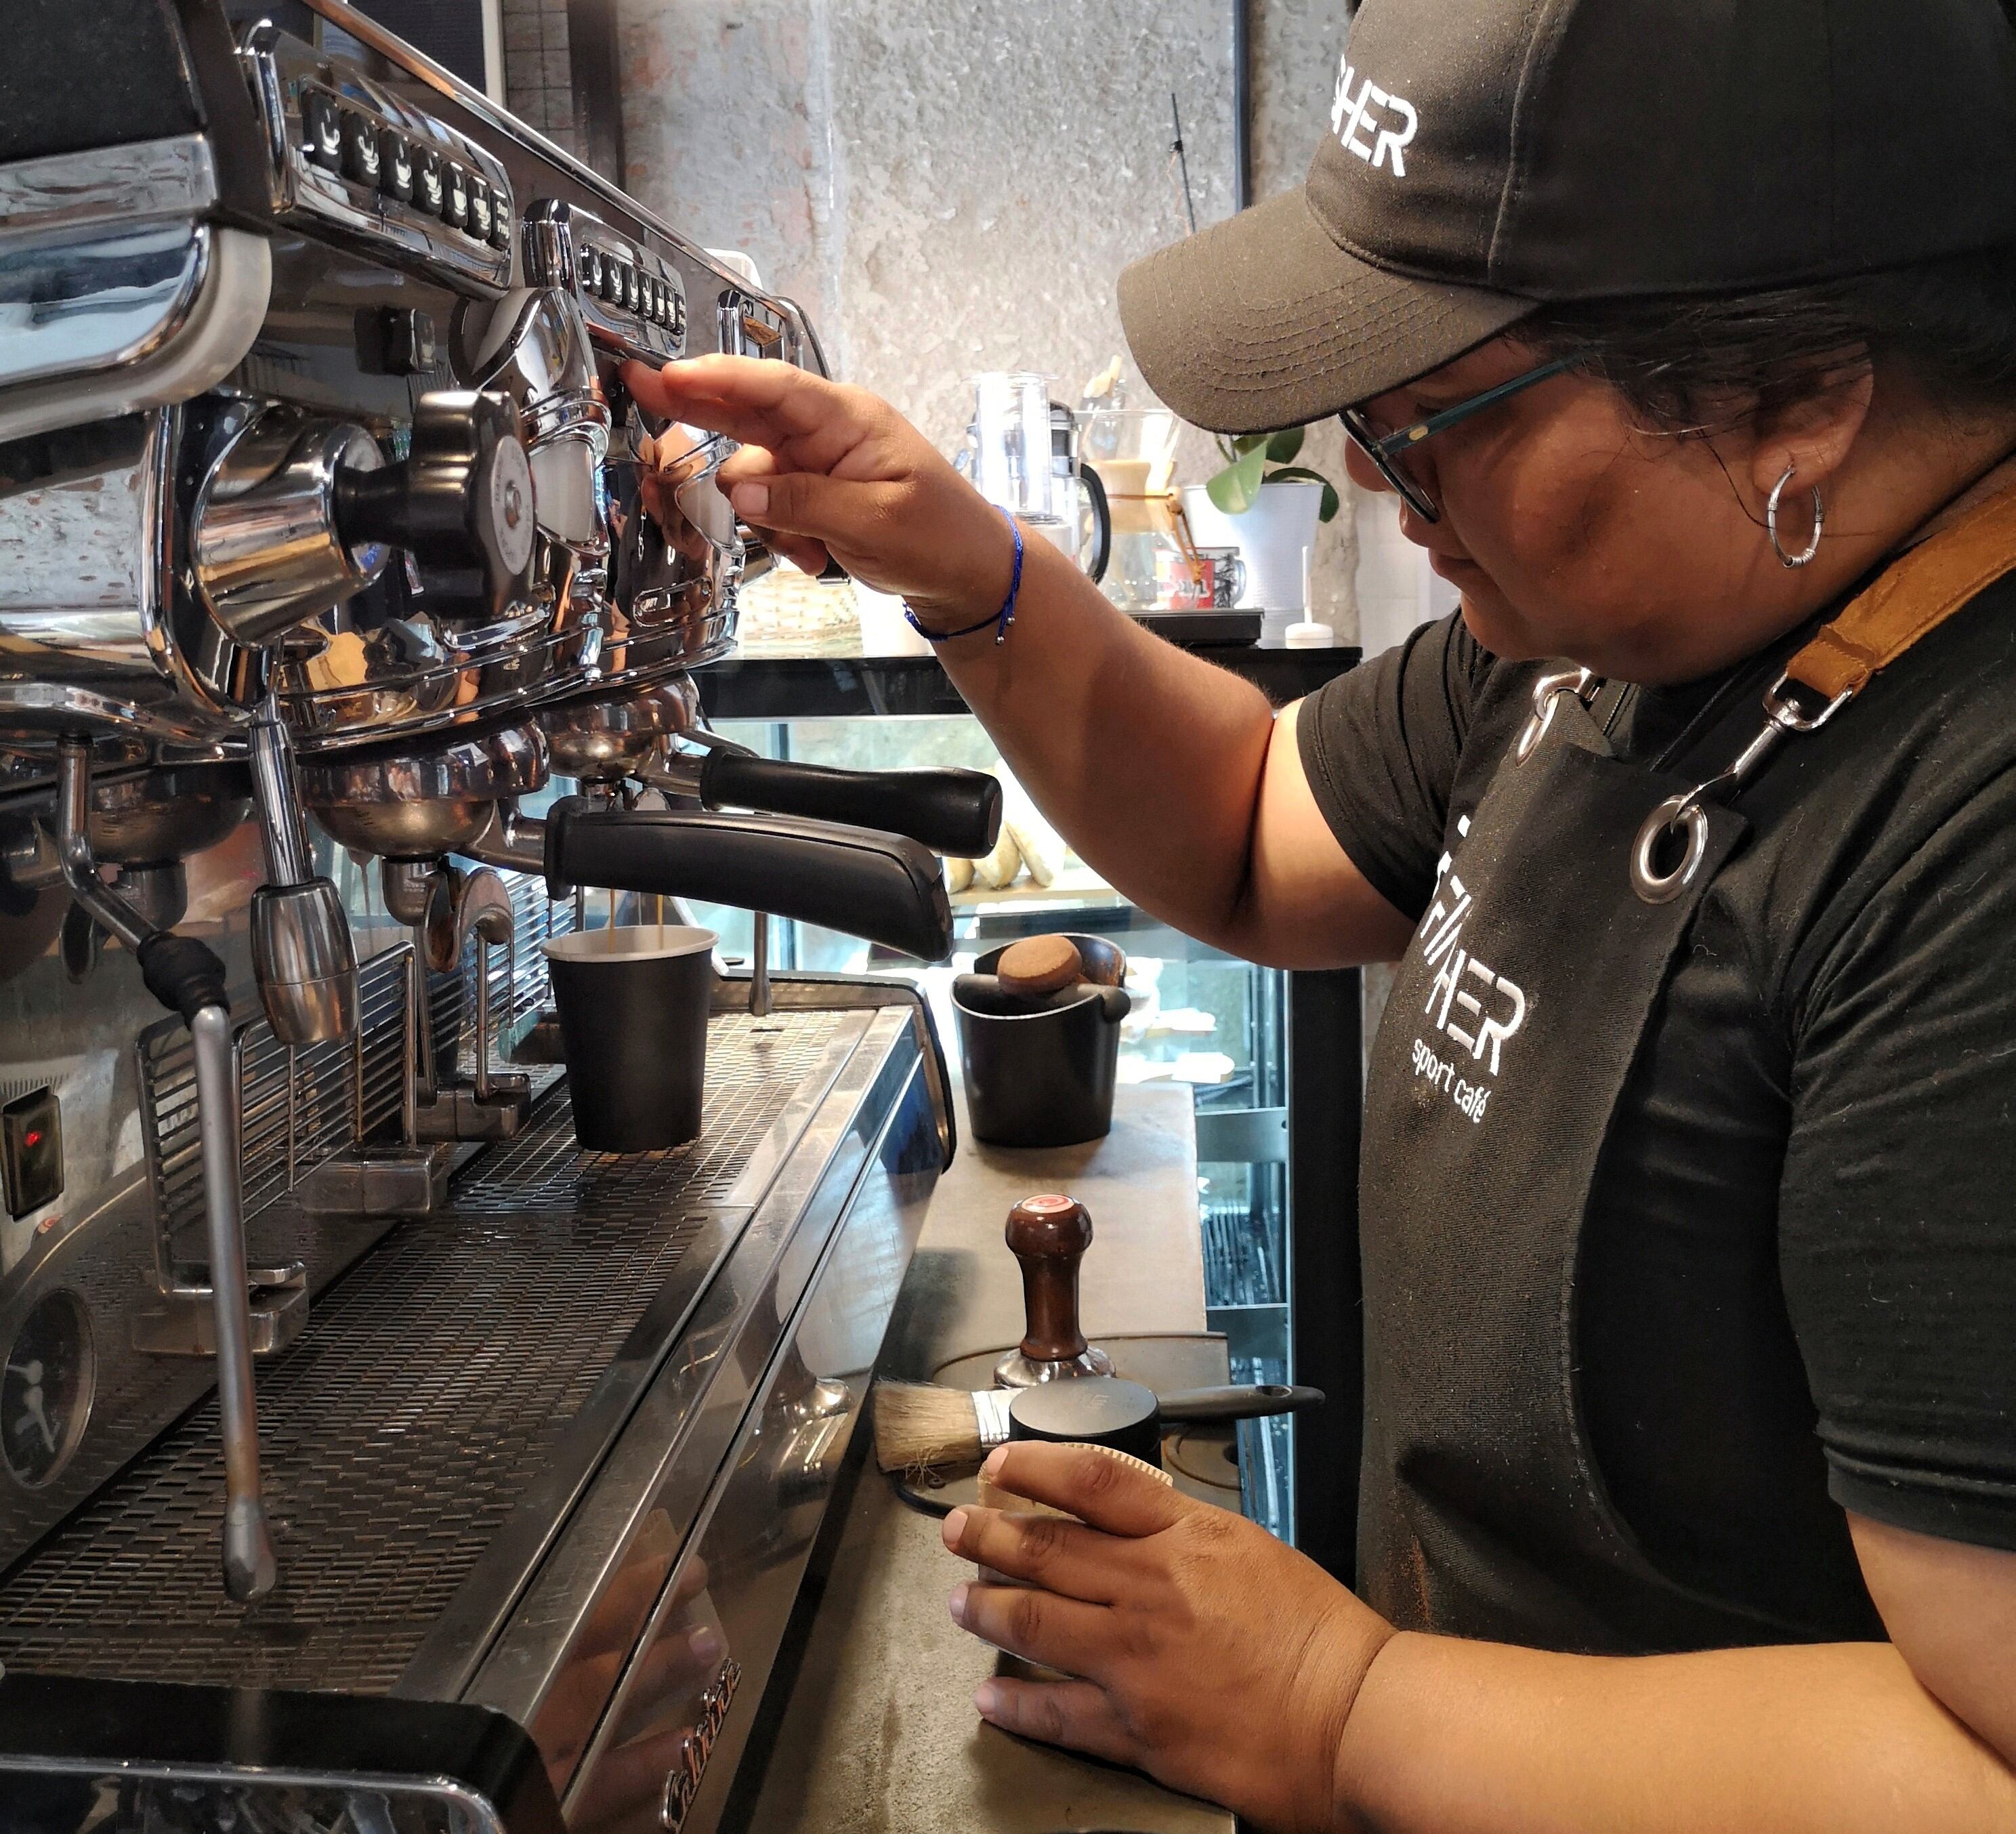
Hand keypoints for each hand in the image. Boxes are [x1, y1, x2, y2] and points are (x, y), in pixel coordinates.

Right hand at [620, 355, 1016, 627]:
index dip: (715, 379)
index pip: (773, 387)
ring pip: (753, 474)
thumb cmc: (939, 537)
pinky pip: (771, 507)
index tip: (667, 375)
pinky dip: (781, 536)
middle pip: (747, 411)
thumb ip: (802, 503)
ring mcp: (819, 463)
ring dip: (763, 517)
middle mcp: (827, 432)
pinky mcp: (815, 494)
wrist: (970, 573)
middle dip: (698, 408)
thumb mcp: (873, 522)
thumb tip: (741, 490)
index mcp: (847, 419)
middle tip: (639, 390)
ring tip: (806, 552)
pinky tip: (813, 558)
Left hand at [941, 1442, 1392, 1833]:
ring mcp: (1135, 1659)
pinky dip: (1015, 1701)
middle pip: (1046, 1549)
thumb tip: (1140, 1531)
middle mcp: (1150, 1589)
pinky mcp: (1136, 1728)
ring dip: (985, 1608)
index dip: (1036, 1468)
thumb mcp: (1254, 1551)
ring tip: (958, 1601)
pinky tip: (991, 1695)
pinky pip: (1056, 1710)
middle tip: (955, 1527)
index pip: (1092, 1485)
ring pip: (1033, 1622)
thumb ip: (1189, 1538)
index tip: (1001, 1464)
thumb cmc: (1323, 1639)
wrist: (1357, 1720)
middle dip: (989, 1535)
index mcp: (1186, 1538)